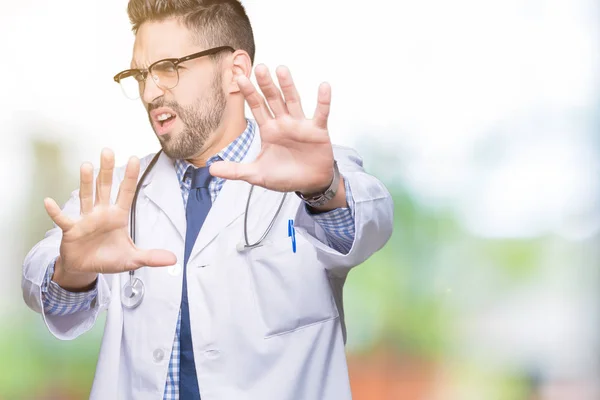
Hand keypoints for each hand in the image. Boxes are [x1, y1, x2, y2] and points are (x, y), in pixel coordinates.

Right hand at [44, 149, 176, 290]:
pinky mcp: (71, 229)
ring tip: (86, 165)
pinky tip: (48, 201)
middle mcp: (101, 212)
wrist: (86, 268)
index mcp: (117, 216)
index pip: (126, 192)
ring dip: (85, 182)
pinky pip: (62, 219)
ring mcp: (85, 219)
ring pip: (86, 196)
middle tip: (108, 151)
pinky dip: (55, 211)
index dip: (130, 177)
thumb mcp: (132, 260)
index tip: (134, 158)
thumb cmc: (108, 258)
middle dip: (107, 170)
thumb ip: (151, 257)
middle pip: (105, 187)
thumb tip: (173, 259)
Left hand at [210, 65, 334, 194]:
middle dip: (266, 84)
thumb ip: (236, 170)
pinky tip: (323, 86)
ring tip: (282, 70)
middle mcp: (284, 123)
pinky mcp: (318, 130)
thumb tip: (211, 169)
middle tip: (259, 67)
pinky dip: (323, 101)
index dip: (249, 92)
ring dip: (288, 86)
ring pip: (293, 101)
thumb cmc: (286, 176)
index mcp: (269, 130)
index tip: (239, 77)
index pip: (257, 107)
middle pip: (273, 99)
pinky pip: (321, 113)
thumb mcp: (258, 175)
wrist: (310, 184)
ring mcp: (301, 125)